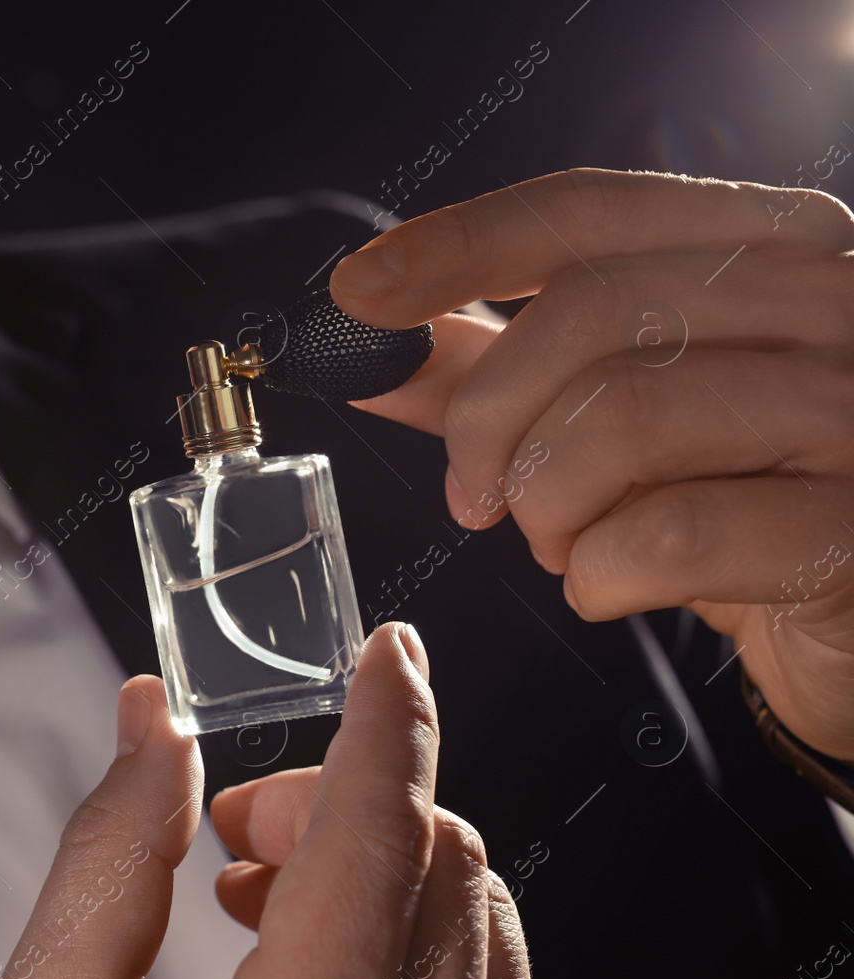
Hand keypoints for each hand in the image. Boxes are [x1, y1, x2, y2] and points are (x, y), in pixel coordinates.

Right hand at [0, 623, 543, 978]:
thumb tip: (151, 725)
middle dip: (341, 802)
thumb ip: (108, 855)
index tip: (388, 652)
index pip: (381, 823)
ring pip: (480, 914)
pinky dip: (421, 936)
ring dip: (382, 867)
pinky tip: (328, 973)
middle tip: (238, 838)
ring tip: (266, 911)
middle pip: (438, 852)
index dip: (388, 713)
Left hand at [330, 168, 853, 760]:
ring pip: (623, 421)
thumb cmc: (739, 499)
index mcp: (772, 245)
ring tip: (563, 543)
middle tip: (471, 494)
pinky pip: (669, 536)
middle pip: (588, 311)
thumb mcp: (622, 419)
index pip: (587, 210)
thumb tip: (373, 357)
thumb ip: (503, 375)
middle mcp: (834, 301)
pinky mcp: (853, 530)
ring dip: (547, 505)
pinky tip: (611, 585)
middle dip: (490, 416)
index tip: (358, 295)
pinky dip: (601, 574)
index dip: (458, 245)